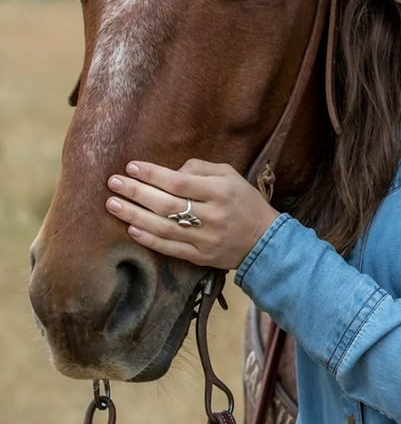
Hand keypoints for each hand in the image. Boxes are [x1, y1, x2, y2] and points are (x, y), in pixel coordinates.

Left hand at [105, 159, 278, 269]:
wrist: (265, 240)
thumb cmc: (245, 201)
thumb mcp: (231, 175)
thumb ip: (202, 168)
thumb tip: (171, 171)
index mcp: (221, 191)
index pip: (180, 182)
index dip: (153, 174)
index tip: (131, 166)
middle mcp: (213, 215)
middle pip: (167, 204)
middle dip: (136, 192)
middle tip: (113, 183)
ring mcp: (206, 238)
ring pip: (163, 227)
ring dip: (134, 215)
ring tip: (113, 204)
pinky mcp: (201, 257)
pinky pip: (170, 248)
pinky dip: (149, 239)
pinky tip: (131, 229)